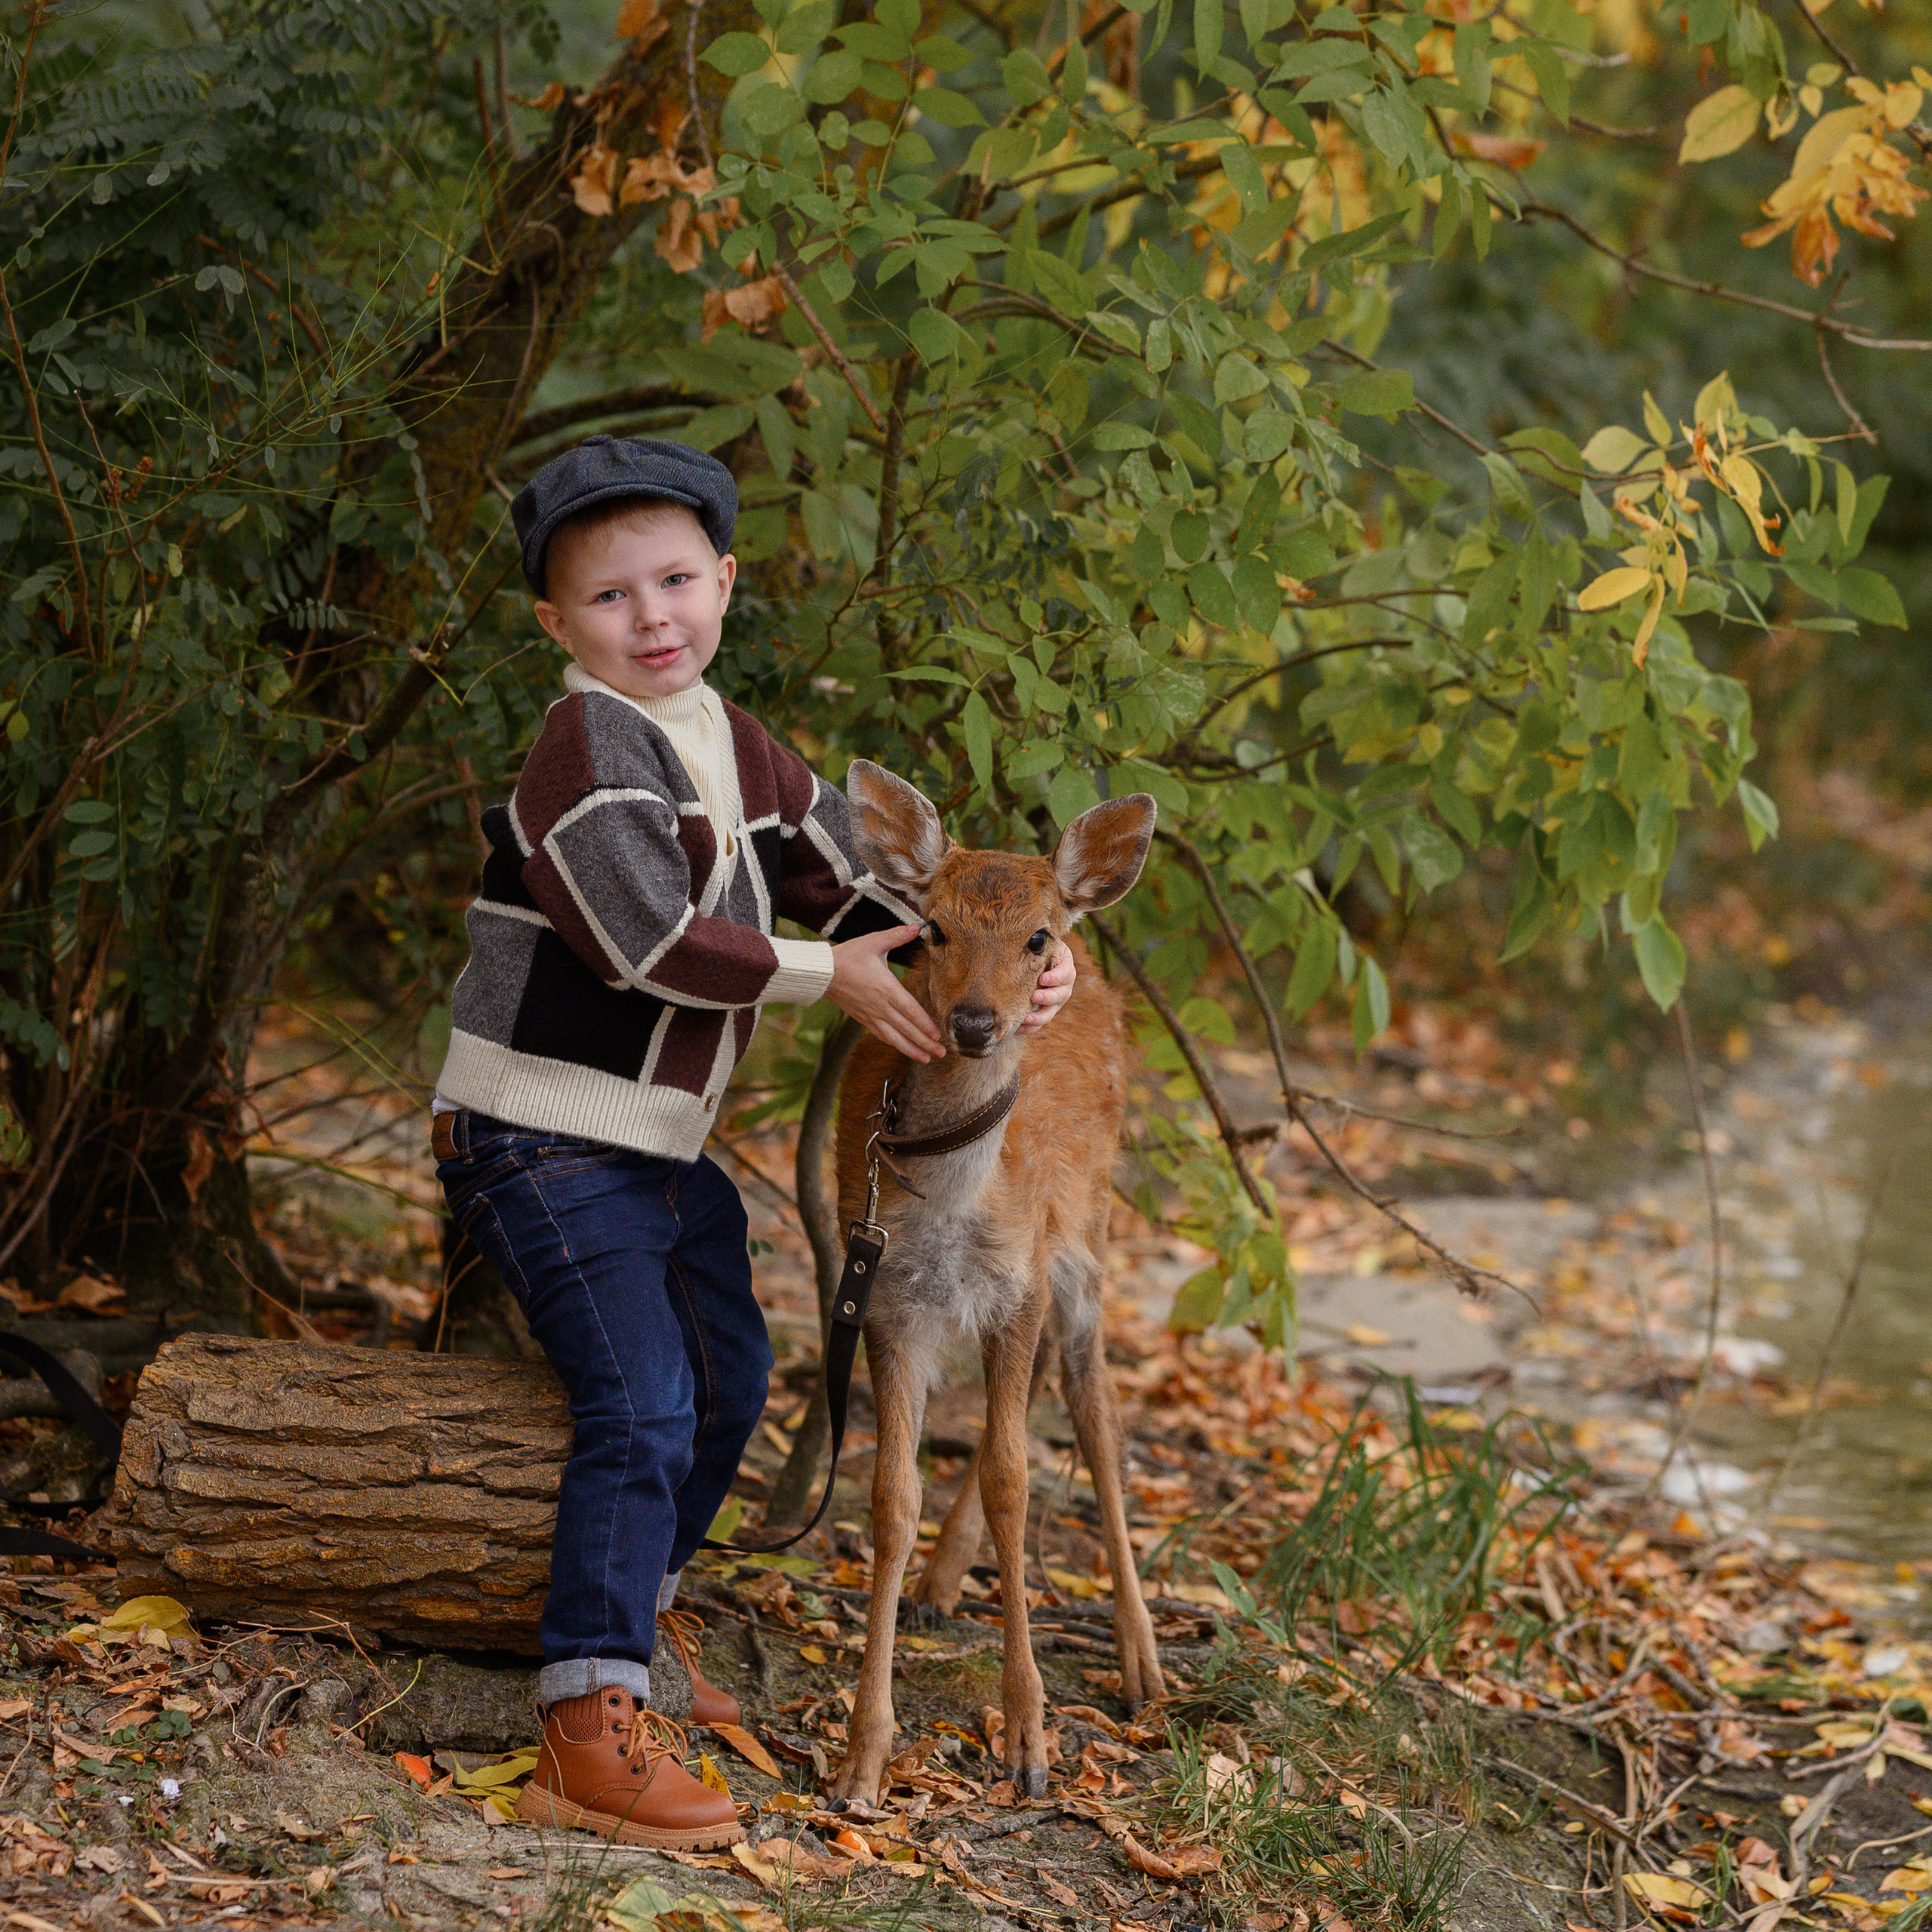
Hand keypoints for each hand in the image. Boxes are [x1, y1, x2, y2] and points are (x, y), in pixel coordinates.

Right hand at [827, 926, 946, 1062]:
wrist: (822, 972)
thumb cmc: (848, 956)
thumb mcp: (874, 941)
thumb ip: (898, 935)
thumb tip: (918, 926)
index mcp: (886, 988)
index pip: (910, 1010)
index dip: (925, 1024)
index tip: (938, 1035)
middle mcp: (879, 1006)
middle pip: (906, 1029)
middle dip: (925, 1043)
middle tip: (941, 1053)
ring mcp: (870, 1015)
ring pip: (893, 1037)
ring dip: (911, 1049)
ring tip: (927, 1059)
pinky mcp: (862, 1018)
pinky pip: (881, 1035)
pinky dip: (894, 1044)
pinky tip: (903, 1049)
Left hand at [1018, 938, 1075, 1034]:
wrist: (1038, 962)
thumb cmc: (1041, 951)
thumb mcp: (1045, 945)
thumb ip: (1041, 946)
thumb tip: (1033, 941)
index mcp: (1066, 969)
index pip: (1064, 974)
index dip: (1055, 978)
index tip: (1042, 978)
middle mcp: (1064, 988)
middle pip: (1060, 996)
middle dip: (1047, 998)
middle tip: (1034, 997)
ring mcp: (1055, 1002)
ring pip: (1050, 1013)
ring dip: (1039, 1017)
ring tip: (1026, 1018)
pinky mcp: (1045, 1011)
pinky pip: (1040, 1023)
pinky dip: (1031, 1027)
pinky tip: (1020, 1027)